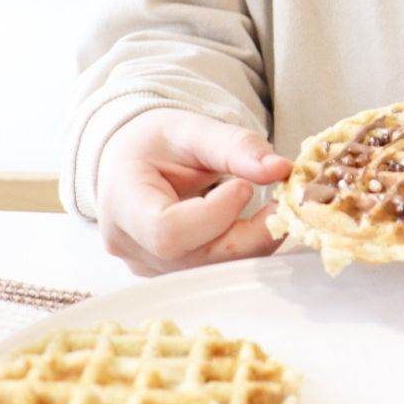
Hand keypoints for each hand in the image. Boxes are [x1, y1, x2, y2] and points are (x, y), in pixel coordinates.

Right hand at [96, 108, 292, 274]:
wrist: (133, 159)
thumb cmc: (156, 143)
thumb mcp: (194, 130)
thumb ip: (236, 146)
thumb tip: (279, 168)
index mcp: (124, 201)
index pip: (168, 231)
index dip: (215, 215)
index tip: (244, 187)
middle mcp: (130, 244)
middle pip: (196, 258)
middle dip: (249, 234)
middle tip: (279, 204)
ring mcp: (148, 265)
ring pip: (211, 271)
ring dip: (251, 244)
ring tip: (268, 211)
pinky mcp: (169, 273)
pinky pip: (212, 272)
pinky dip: (241, 250)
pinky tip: (250, 226)